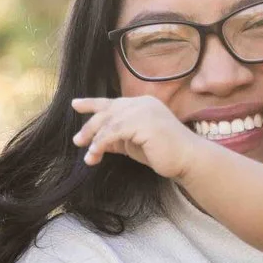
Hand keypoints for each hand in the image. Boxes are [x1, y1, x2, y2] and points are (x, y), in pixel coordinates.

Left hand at [71, 96, 207, 177]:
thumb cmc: (163, 153)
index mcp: (142, 104)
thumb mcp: (134, 143)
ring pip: (109, 123)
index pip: (112, 102)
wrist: (187, 159)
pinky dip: (101, 143)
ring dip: (94, 140)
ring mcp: (143, 111)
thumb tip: (96, 141)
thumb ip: (118, 138)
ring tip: (88, 156)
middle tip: (77, 141)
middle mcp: (142, 103)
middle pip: (107, 112)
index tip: (75, 104)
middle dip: (90, 127)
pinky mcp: (144, 123)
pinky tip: (95, 154)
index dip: (92, 103)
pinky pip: (114, 132)